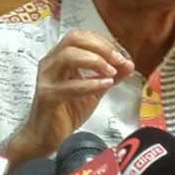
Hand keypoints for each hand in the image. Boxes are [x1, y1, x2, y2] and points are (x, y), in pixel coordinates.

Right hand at [6, 30, 133, 163]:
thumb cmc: (66, 111)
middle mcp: (50, 63)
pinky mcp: (48, 96)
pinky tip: (105, 85)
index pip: (81, 36)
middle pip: (74, 39)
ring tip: (111, 73)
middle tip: (118, 60)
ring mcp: (47, 79)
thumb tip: (128, 64)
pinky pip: (70, 85)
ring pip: (69, 56)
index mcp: (60, 58)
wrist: (46, 137)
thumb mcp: (94, 90)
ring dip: (95, 61)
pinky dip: (91, 83)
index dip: (103, 42)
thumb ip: (109, 76)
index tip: (120, 55)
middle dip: (101, 47)